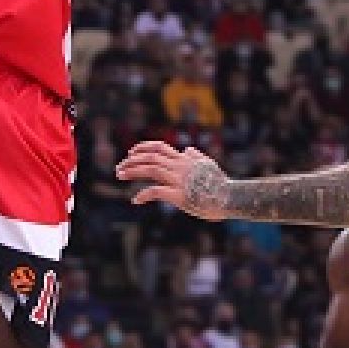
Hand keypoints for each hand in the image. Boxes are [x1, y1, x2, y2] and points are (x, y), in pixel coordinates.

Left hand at [115, 140, 229, 220]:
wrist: (230, 198)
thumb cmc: (220, 183)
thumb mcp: (208, 164)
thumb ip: (196, 156)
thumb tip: (187, 150)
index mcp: (184, 159)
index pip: (159, 147)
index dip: (143, 148)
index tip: (130, 153)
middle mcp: (180, 166)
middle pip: (150, 157)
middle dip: (131, 161)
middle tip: (118, 168)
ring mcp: (179, 180)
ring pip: (151, 169)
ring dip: (132, 171)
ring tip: (120, 175)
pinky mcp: (180, 195)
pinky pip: (156, 191)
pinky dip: (143, 194)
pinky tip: (136, 200)